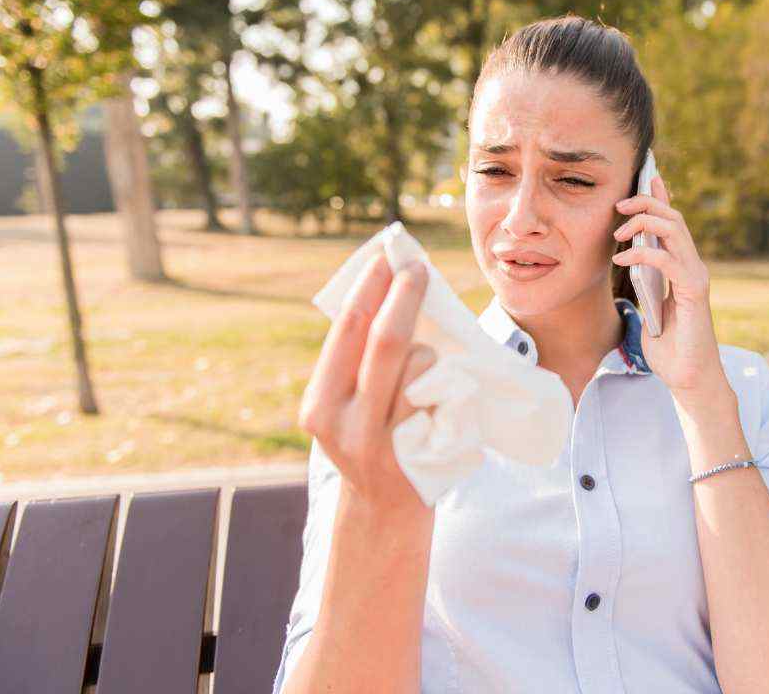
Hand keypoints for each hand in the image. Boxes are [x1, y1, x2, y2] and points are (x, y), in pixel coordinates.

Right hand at [298, 249, 436, 512]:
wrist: (384, 513)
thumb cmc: (372, 441)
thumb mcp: (348, 407)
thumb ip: (356, 363)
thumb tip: (385, 287)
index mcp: (320, 405)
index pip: (347, 331)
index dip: (370, 288)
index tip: (388, 256)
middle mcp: (344, 425)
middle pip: (385, 342)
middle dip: (405, 296)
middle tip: (419, 266)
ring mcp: (384, 443)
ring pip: (421, 368)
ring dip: (432, 352)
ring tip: (429, 366)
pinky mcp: (419, 456)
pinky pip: (444, 398)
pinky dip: (448, 384)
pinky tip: (445, 396)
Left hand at [611, 175, 726, 399]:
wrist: (689, 379)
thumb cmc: (670, 349)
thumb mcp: (649, 309)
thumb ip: (644, 285)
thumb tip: (627, 265)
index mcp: (683, 268)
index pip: (673, 223)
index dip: (660, 198)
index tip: (645, 177)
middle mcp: (693, 267)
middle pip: (674, 218)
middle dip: (646, 203)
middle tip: (619, 205)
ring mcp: (696, 277)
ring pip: (674, 230)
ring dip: (643, 223)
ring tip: (619, 232)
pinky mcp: (694, 291)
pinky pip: (668, 259)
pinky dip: (642, 255)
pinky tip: (622, 261)